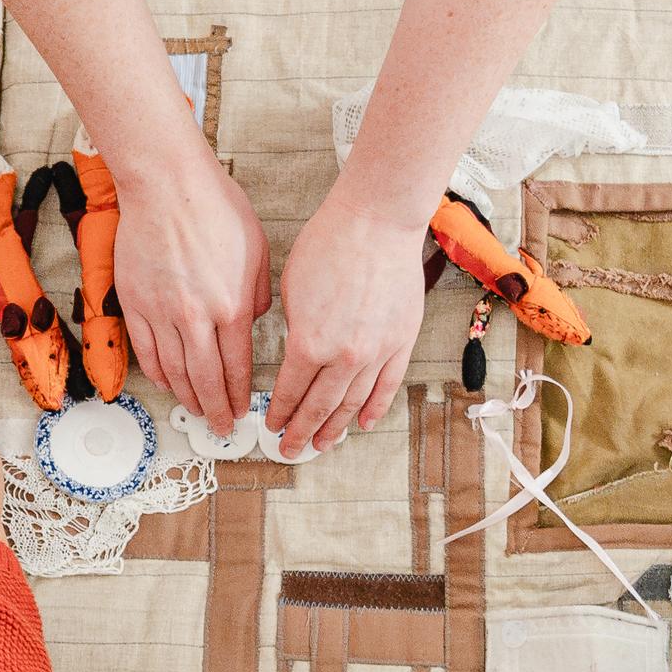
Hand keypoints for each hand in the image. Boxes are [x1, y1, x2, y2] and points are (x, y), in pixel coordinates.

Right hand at [114, 145, 269, 429]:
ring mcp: (160, 312)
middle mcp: (196, 317)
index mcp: (231, 305)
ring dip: (187, 397)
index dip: (239, 397)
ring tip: (197, 410)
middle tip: (221, 427)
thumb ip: (256, 294)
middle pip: (205, 379)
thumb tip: (250, 321)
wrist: (166, 183)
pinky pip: (145, 350)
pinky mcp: (133, 302)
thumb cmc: (214, 207)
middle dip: (215, 409)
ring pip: (173, 371)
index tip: (241, 414)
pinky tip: (166, 383)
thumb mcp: (257, 249)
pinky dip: (156, 373)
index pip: (237, 367)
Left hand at [271, 197, 430, 451]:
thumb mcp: (293, 289)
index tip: (269, 425)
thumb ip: (296, 329)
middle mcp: (344, 356)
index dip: (278, 411)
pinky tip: (362, 423)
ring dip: (335, 428)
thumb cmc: (330, 244)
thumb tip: (298, 353)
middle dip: (300, 431)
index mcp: (310, 342)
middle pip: (320, 406)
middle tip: (289, 449)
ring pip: (353, 403)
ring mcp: (377, 352)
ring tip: (321, 444)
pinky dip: (374, 408)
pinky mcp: (401, 342)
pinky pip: (386, 385)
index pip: (290, 391)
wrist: (377, 222)